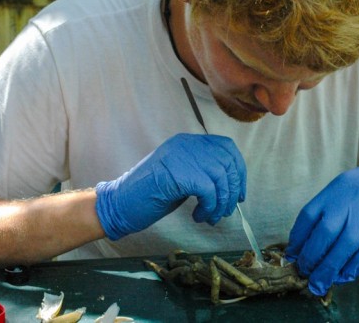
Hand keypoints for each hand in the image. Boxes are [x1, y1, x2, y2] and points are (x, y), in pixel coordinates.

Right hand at [95, 133, 246, 239]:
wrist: (120, 203)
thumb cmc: (150, 194)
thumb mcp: (181, 175)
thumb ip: (202, 171)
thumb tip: (232, 185)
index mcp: (187, 142)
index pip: (226, 147)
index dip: (238, 171)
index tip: (238, 193)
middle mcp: (186, 144)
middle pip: (227, 162)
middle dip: (232, 190)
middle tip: (225, 210)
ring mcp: (180, 157)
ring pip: (220, 177)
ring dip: (221, 202)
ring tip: (211, 216)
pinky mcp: (177, 173)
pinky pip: (208, 190)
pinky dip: (209, 206)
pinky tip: (199, 216)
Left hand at [285, 148, 358, 295]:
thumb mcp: (348, 187)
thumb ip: (330, 209)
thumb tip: (309, 241)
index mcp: (335, 189)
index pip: (308, 217)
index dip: (298, 240)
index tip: (292, 256)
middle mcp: (349, 200)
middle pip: (323, 235)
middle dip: (311, 259)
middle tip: (305, 273)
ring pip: (343, 247)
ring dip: (329, 268)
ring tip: (321, 282)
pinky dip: (354, 267)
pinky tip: (345, 276)